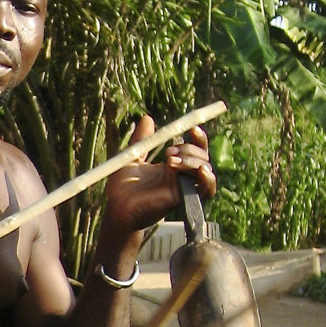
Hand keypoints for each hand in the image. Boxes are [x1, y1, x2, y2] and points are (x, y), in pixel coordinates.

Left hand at [99, 115, 215, 240]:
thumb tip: (147, 118)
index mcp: (171, 165)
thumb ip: (142, 139)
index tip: (192, 128)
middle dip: (189, 149)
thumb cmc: (122, 188)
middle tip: (168, 152)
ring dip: (192, 161)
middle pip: (201, 157)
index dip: (197, 138)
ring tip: (170, 161)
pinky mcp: (182, 199)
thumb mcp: (132, 157)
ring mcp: (183, 187)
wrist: (116, 208)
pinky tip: (201, 171)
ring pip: (204, 169)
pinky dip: (208, 179)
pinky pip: (206, 190)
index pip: (193, 148)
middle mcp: (180, 176)